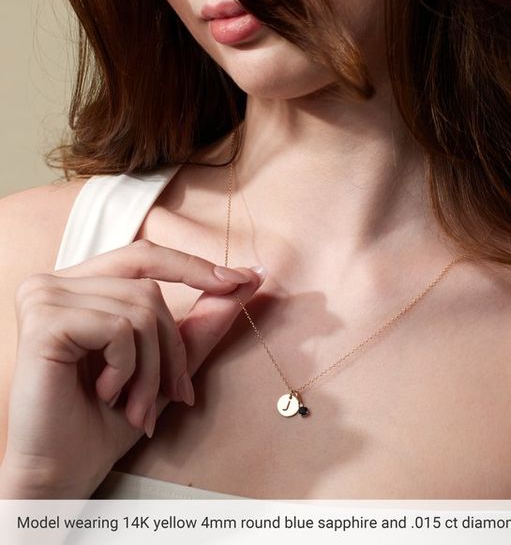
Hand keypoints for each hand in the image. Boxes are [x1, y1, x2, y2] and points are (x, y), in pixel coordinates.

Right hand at [0, 239, 264, 497]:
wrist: (63, 472)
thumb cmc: (108, 419)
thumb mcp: (166, 363)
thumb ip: (201, 320)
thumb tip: (249, 277)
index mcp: (82, 286)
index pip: (145, 257)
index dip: (193, 266)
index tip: (244, 279)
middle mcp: (57, 283)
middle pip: (148, 289)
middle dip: (171, 347)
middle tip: (174, 395)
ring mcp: (45, 297)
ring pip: (139, 310)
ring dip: (151, 369)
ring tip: (136, 406)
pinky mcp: (43, 320)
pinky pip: (119, 329)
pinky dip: (126, 368)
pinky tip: (105, 393)